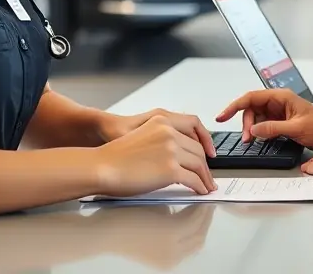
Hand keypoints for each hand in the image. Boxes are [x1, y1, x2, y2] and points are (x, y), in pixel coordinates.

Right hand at [93, 115, 218, 196]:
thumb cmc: (116, 156)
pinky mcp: (170, 170)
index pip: (194, 126)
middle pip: (198, 149)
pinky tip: (200, 191)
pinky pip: (193, 179)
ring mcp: (171, 150)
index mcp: (162, 121)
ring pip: (199, 164)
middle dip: (205, 164)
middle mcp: (169, 132)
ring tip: (207, 185)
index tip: (210, 151)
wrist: (102, 166)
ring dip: (205, 177)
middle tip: (207, 174)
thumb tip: (178, 157)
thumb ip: (162, 140)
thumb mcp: (143, 136)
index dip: (205, 140)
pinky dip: (200, 186)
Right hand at [98, 204, 215, 268]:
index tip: (207, 197)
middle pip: (200, 234)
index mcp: (172, 231)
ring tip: (197, 216)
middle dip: (206, 219)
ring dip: (199, 230)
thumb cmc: (125, 214)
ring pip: (194, 245)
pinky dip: (188, 239)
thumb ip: (178, 205)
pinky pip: (184, 252)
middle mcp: (173, 249)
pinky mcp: (163, 265)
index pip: (199, 218)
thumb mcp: (156, 204)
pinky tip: (185, 227)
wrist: (106, 233)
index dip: (205, 207)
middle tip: (206, 206)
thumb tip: (194, 205)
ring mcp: (168, 260)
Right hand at [215, 88, 312, 149]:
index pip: (251, 97)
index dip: (235, 105)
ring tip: (250, 141)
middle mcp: (277, 102)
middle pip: (251, 108)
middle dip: (245, 123)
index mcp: (280, 97)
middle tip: (246, 139)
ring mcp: (278, 111)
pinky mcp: (279, 121)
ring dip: (250, 129)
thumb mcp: (296, 127)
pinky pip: (262, 124)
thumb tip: (253, 130)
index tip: (223, 115)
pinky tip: (258, 139)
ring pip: (255, 117)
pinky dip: (257, 132)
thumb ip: (273, 128)